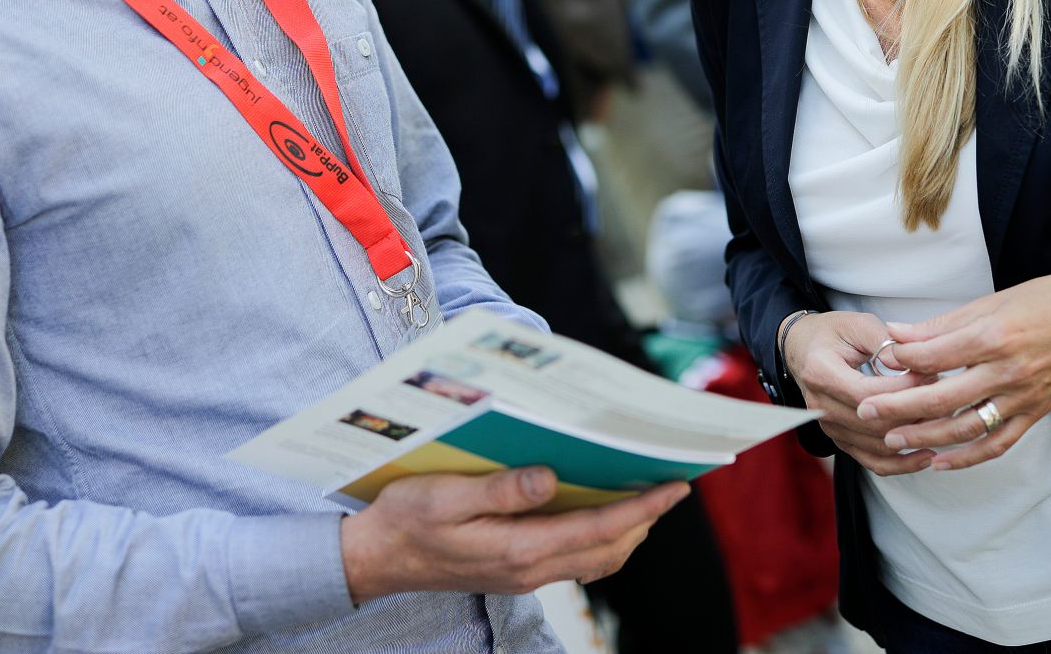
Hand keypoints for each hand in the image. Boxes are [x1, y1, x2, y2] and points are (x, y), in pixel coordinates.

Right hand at [339, 468, 688, 602]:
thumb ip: (500, 488)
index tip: (675, 487)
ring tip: (645, 495)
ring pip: (595, 559)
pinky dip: (599, 537)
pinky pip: (573, 558)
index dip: (642, 508)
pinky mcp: (515, 569)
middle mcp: (529, 568)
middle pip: (608, 550)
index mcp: (517, 548)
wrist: (375, 558)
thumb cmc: (405, 519)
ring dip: (626, 531)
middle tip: (672, 484)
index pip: (598, 530)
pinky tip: (597, 510)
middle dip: (645, 519)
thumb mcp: (445, 495)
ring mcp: (523, 574)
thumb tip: (550, 477)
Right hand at [783, 310, 940, 476]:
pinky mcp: (841, 440)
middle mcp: (820, 406)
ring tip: (942, 420)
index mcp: (820, 373)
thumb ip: (883, 340)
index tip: (930, 375)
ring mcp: (830, 427)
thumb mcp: (857, 323)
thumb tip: (912, 361)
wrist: (803, 349)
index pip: (866, 393)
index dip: (903, 389)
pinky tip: (925, 455)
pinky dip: (901, 464)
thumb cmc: (832, 333)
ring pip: (878, 447)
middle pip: (874, 424)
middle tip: (944, 396)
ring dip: (914, 437)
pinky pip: (872, 462)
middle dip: (914, 412)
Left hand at [866, 268, 1050, 470]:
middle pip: (943, 397)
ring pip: (966, 427)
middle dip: (899, 407)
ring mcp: (1024, 398)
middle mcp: (1008, 372)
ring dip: (927, 437)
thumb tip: (898, 336)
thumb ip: (943, 326)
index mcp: (994, 337)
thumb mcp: (992, 302)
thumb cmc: (1047, 300)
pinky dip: (967, 457)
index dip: (902, 360)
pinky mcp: (1036, 414)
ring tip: (892, 440)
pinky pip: (998, 443)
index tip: (877, 361)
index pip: (936, 355)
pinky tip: (939, 461)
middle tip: (866, 411)